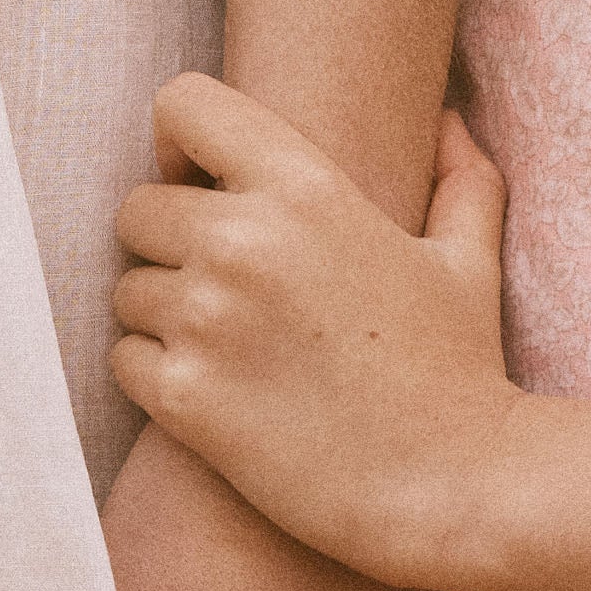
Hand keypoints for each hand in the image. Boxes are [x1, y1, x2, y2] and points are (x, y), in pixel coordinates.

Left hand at [112, 84, 517, 590]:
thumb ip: (461, 179)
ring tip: (231, 350)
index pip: (183, 105)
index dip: (181, 143)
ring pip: (127, 290)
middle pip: (138, 209)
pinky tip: (217, 394)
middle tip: (226, 293)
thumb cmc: (460, 371)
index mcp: (307, 187)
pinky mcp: (183, 396)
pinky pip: (124, 359)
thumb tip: (450, 123)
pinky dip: (156, 376)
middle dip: (170, 247)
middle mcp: (244, 242)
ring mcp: (207, 320)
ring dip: (163, 317)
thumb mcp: (467, 262)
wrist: (454, 485)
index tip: (202, 185)